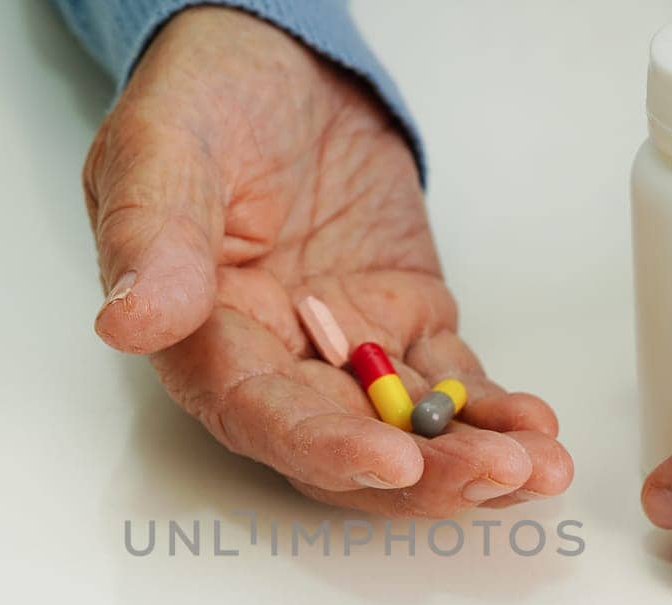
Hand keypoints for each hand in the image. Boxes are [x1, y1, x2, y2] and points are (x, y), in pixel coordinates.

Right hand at [84, 9, 571, 514]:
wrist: (276, 62)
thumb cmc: (205, 101)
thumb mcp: (160, 145)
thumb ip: (151, 232)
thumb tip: (132, 320)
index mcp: (205, 340)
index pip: (263, 418)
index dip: (327, 450)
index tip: (390, 461)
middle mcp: (275, 365)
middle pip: (348, 449)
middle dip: (424, 476)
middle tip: (496, 473)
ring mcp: (346, 351)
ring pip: (408, 432)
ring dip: (471, 460)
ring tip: (539, 465)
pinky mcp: (403, 325)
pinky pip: (450, 383)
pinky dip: (492, 411)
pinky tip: (535, 428)